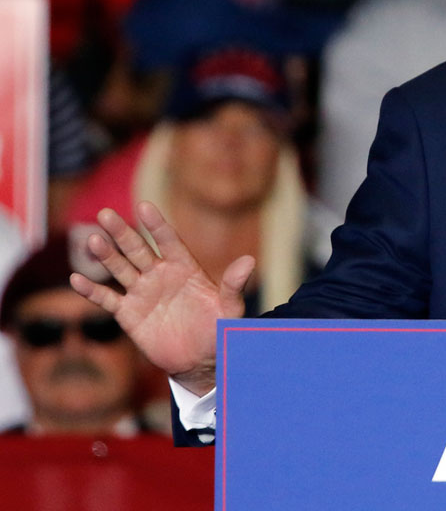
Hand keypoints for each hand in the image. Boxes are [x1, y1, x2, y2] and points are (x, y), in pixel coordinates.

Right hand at [69, 202, 254, 396]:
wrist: (201, 359)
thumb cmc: (218, 329)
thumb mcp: (229, 308)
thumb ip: (233, 285)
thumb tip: (249, 261)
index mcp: (185, 268)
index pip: (169, 241)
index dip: (157, 225)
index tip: (145, 207)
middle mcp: (160, 275)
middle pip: (138, 250)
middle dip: (122, 233)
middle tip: (106, 214)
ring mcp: (142, 293)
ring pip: (120, 269)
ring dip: (106, 256)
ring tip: (92, 240)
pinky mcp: (129, 314)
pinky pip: (107, 299)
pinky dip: (91, 291)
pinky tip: (75, 279)